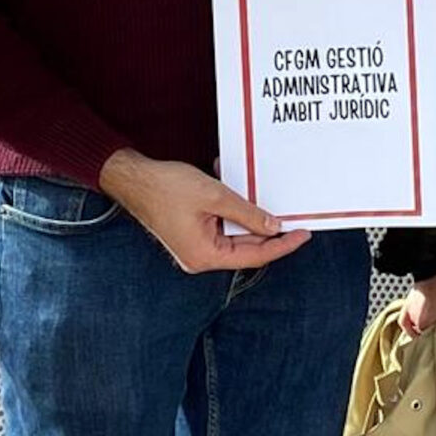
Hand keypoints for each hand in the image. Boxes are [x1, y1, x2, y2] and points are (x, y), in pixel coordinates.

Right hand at [101, 151, 311, 272]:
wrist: (132, 178)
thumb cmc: (166, 187)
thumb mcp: (215, 196)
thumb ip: (248, 214)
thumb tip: (273, 227)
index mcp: (205, 255)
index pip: (254, 257)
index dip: (282, 246)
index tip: (303, 235)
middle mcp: (199, 257)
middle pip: (245, 248)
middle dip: (266, 229)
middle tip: (292, 216)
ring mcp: (194, 247)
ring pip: (233, 234)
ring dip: (246, 213)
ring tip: (256, 192)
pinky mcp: (191, 234)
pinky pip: (220, 226)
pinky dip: (229, 208)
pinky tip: (231, 184)